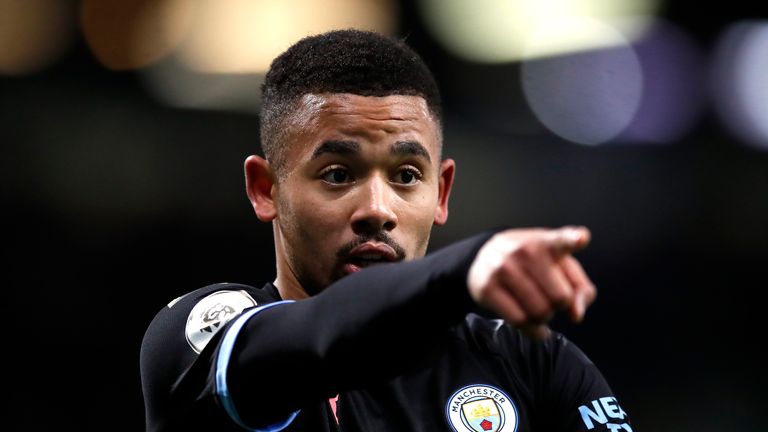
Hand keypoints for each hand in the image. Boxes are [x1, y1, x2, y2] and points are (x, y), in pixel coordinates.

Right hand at [467, 226, 596, 338]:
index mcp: (545, 242)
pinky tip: (534, 325)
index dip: (572, 239)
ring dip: (544, 319)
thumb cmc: (530, 262)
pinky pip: (519, 321)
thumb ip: (580, 288)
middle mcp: (524, 251)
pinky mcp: (488, 288)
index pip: (560, 240)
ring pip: (539, 313)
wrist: (483, 256)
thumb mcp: (560, 265)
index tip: (580, 238)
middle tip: (549, 298)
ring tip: (537, 308)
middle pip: (560, 298)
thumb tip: (575, 315)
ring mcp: (503, 269)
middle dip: (559, 306)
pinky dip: (532, 330)